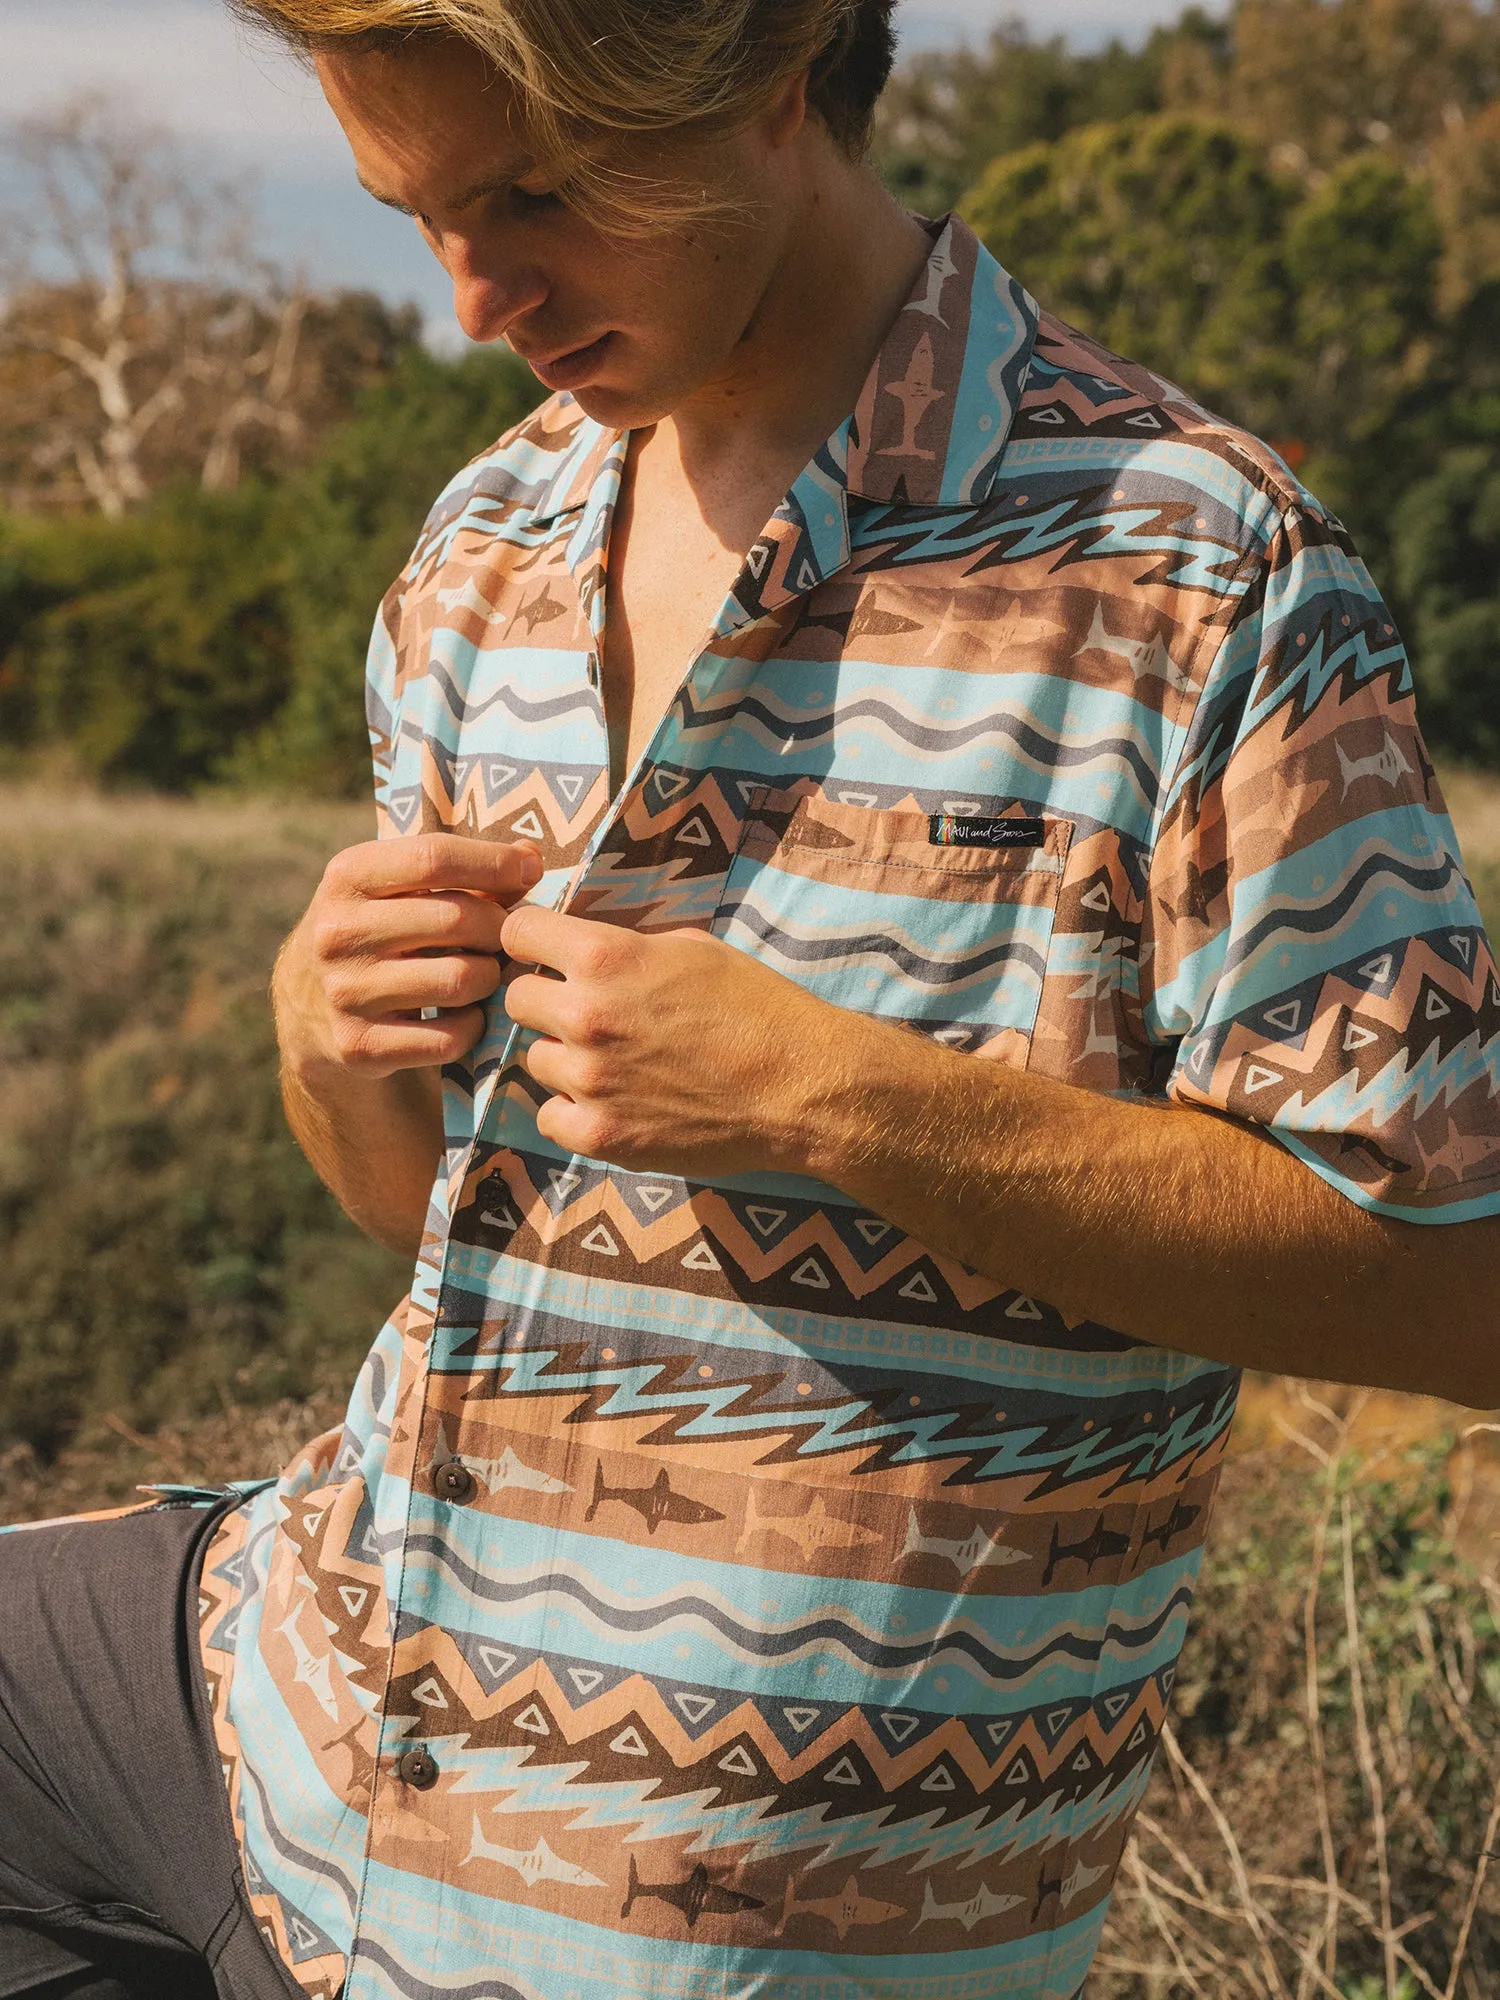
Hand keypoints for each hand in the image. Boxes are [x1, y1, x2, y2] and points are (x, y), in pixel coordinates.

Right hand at [275, 835, 543, 1079]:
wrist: (308, 1005)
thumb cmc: (376, 928)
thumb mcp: (393, 884)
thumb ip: (458, 866)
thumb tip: (529, 859)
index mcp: (346, 877)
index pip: (434, 858)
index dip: (494, 862)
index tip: (530, 869)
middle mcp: (338, 933)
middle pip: (459, 920)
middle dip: (498, 927)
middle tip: (503, 936)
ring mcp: (345, 993)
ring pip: (462, 979)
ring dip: (489, 977)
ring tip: (483, 972)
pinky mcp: (360, 1046)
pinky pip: (452, 1036)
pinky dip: (473, 1025)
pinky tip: (464, 1013)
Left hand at [500, 909, 861, 1177]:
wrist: (800, 1086)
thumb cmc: (756, 1007)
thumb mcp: (691, 947)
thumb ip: (624, 946)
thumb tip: (579, 949)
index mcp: (604, 957)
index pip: (516, 933)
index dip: (531, 941)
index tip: (547, 955)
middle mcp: (584, 1015)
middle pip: (516, 998)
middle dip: (547, 1000)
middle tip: (588, 1013)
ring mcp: (587, 1080)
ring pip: (533, 1059)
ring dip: (564, 1057)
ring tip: (614, 1062)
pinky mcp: (598, 1135)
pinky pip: (549, 1117)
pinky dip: (573, 1110)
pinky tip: (612, 1102)